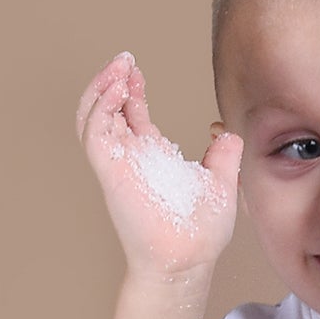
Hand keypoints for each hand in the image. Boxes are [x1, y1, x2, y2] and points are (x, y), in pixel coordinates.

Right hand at [76, 52, 241, 280]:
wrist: (189, 259)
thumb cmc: (201, 234)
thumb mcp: (222, 183)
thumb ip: (224, 155)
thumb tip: (226, 132)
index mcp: (150, 157)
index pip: (131, 114)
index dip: (131, 88)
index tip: (135, 68)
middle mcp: (129, 157)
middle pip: (108, 108)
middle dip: (113, 80)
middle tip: (124, 60)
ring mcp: (117, 163)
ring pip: (92, 115)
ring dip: (100, 87)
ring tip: (118, 68)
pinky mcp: (110, 170)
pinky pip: (94, 131)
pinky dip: (100, 105)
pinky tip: (116, 88)